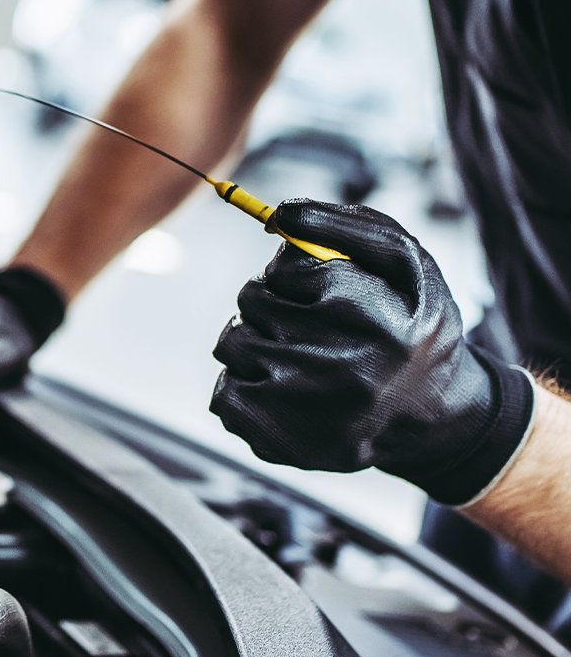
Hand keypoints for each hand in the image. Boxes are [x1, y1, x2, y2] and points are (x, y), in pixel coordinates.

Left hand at [210, 199, 534, 503]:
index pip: (286, 268)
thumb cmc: (411, 326)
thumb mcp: (406, 264)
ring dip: (255, 341)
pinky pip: (223, 393)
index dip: (294, 271)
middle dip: (272, 301)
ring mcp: (304, 411)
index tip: (322, 287)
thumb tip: (280, 214)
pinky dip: (244, 385)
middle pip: (251, 300)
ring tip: (300, 356)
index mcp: (375, 321)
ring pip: (232, 343)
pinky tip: (284, 390)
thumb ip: (347, 226)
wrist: (433, 417)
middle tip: (311, 322)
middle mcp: (340, 371)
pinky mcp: (279, 442)